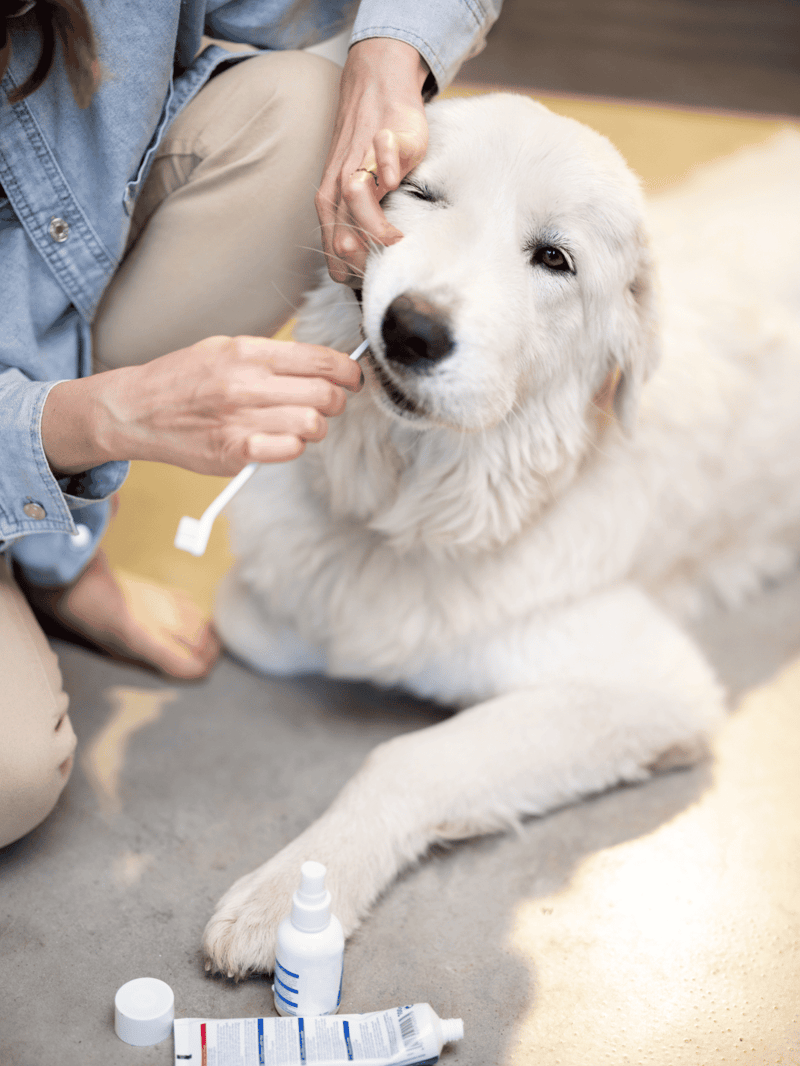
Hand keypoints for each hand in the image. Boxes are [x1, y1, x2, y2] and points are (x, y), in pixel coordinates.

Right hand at [41, 335, 362, 476]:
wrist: (135, 409)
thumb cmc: (183, 379)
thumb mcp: (224, 348)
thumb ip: (271, 356)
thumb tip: (321, 364)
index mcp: (247, 351)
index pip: (320, 360)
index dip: (348, 371)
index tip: (353, 378)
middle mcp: (246, 383)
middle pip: (325, 395)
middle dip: (336, 401)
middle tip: (329, 404)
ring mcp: (240, 419)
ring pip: (313, 424)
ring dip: (315, 426)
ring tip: (300, 423)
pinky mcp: (234, 451)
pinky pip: (289, 450)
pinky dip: (293, 446)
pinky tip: (279, 440)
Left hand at [316, 38, 429, 284]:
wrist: (376, 88)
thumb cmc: (370, 150)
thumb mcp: (357, 194)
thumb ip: (357, 227)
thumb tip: (367, 270)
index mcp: (330, 205)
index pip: (336, 257)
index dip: (357, 274)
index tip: (379, 276)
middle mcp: (338, 185)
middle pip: (343, 234)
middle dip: (368, 258)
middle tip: (391, 263)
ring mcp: (360, 159)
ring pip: (355, 196)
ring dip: (376, 225)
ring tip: (399, 237)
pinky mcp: (386, 134)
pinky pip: (381, 151)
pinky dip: (387, 166)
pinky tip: (396, 181)